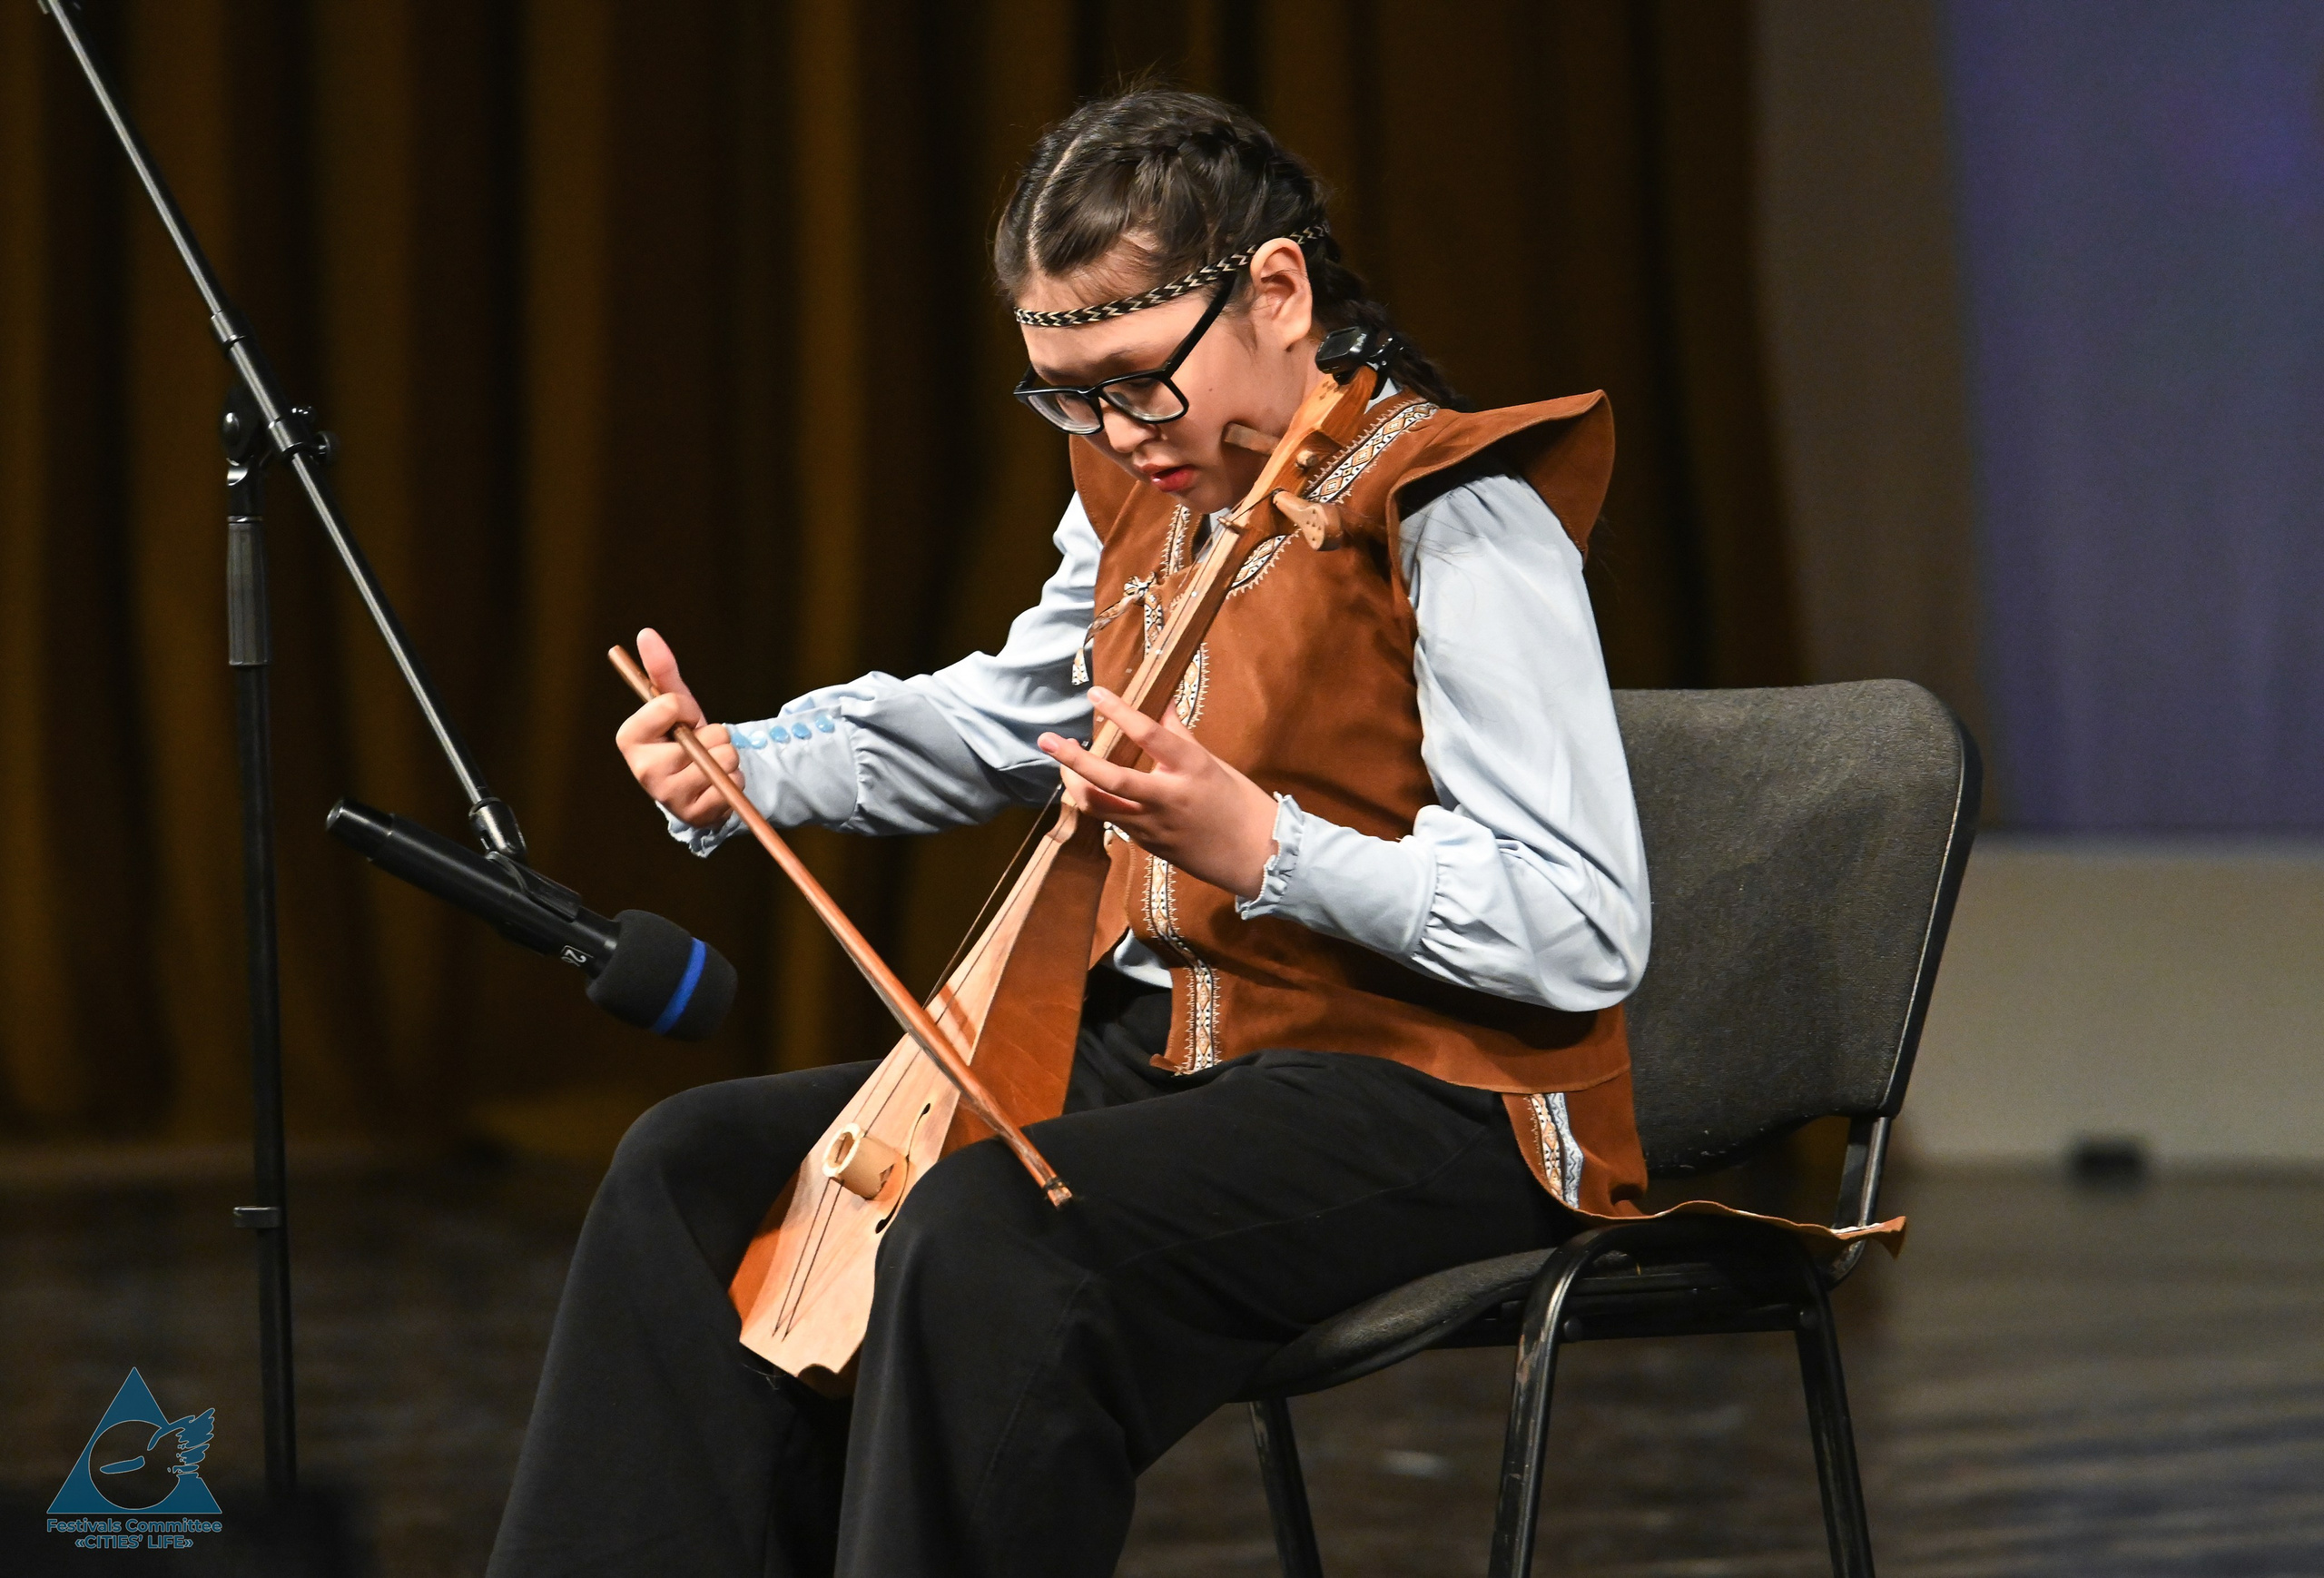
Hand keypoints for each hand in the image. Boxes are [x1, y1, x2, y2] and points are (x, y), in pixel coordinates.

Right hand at [614, 627, 741, 828]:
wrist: (698, 783)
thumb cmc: (682, 737)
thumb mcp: (674, 702)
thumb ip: (662, 669)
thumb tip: (646, 633)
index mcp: (629, 739)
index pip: (672, 704)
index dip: (687, 707)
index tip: (684, 717)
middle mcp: (643, 771)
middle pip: (706, 736)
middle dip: (713, 736)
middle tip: (697, 746)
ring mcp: (668, 797)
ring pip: (723, 759)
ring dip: (727, 757)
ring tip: (709, 763)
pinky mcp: (695, 816)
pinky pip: (733, 784)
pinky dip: (734, 780)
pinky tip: (717, 783)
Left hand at [1038, 686, 1279, 899]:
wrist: (1258, 856)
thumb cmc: (1239, 803)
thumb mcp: (1211, 763)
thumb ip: (1178, 735)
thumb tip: (1160, 701)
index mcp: (1191, 768)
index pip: (1149, 734)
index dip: (1119, 712)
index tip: (1095, 694)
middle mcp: (1168, 797)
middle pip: (1109, 779)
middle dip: (1073, 760)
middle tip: (1047, 741)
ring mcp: (1154, 826)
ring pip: (1100, 806)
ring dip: (1076, 784)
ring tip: (1065, 766)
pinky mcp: (1148, 845)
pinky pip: (1113, 821)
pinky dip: (1099, 802)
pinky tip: (1093, 789)